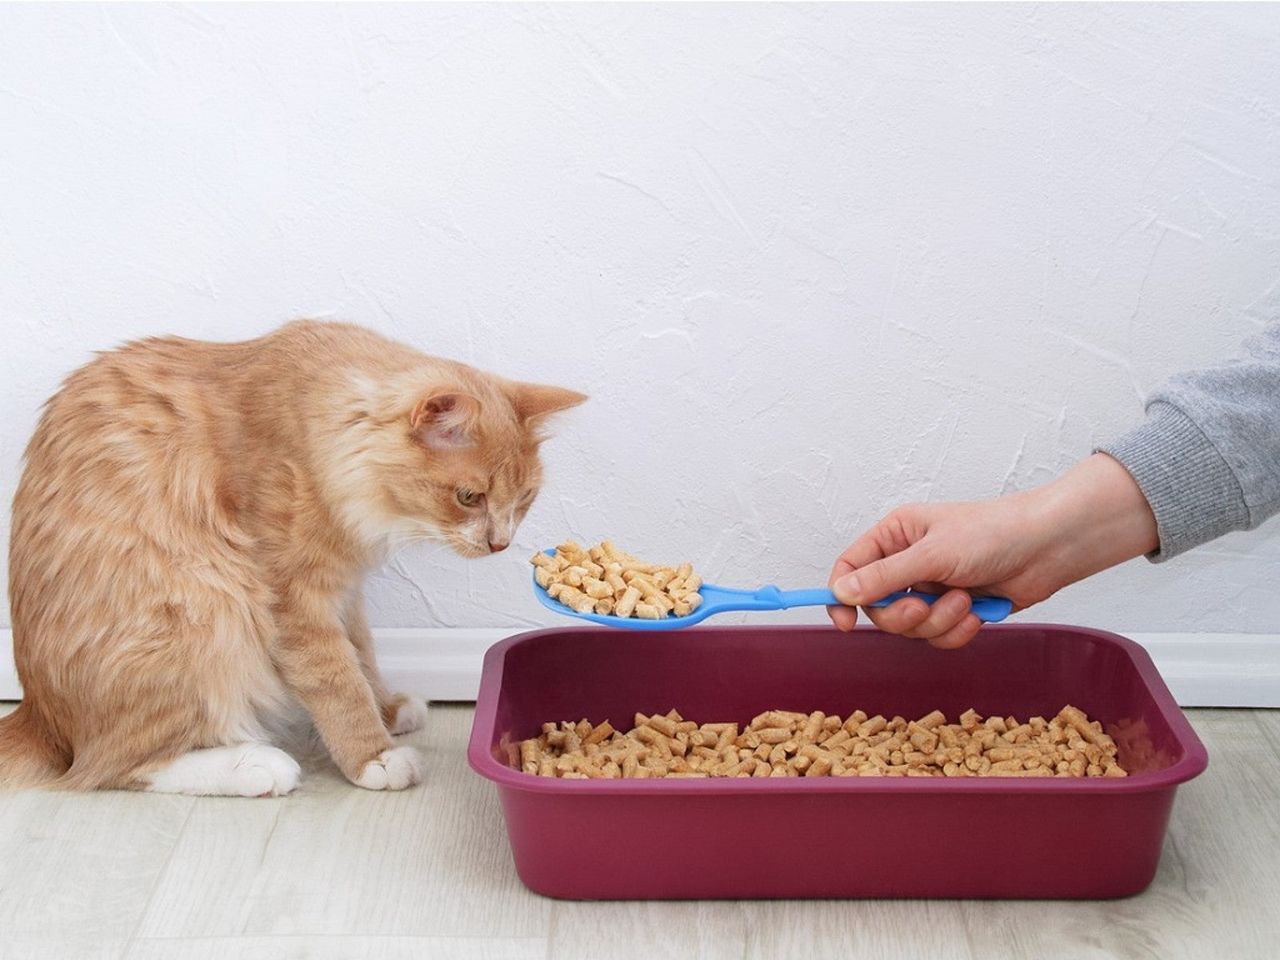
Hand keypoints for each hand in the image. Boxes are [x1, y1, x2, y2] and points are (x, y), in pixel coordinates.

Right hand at [827, 454, 1158, 647]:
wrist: (1047, 548)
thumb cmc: (993, 533)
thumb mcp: (931, 554)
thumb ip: (884, 578)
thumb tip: (841, 592)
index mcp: (894, 537)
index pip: (851, 569)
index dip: (842, 597)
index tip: (845, 622)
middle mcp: (907, 563)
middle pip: (879, 608)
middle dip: (905, 615)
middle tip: (926, 606)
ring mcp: (931, 589)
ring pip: (910, 628)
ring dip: (938, 622)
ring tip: (965, 602)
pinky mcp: (954, 611)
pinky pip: (938, 637)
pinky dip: (957, 631)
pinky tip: (978, 614)